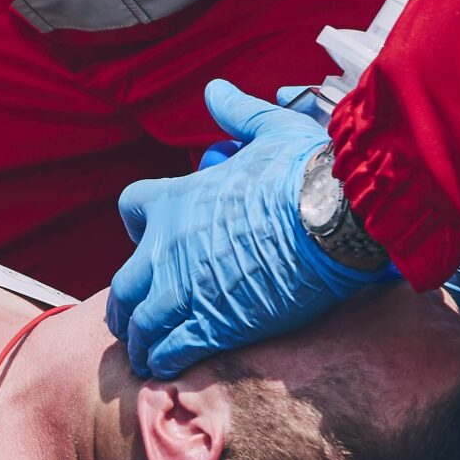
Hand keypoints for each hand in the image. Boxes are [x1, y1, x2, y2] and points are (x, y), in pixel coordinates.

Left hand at [108, 80, 391, 377]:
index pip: (132, 208)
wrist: (335, 218)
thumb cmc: (307, 172)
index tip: (151, 239)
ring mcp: (184, 288)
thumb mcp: (270, 129)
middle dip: (126, 303)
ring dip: (140, 338)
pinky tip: (166, 369)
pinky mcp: (212, 322)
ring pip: (140, 322)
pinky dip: (164, 360)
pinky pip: (171, 348)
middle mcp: (167, 247)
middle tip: (133, 318)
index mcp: (176, 200)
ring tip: (145, 353)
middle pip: (124, 282)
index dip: (141, 224)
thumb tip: (216, 89)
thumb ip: (237, 113)